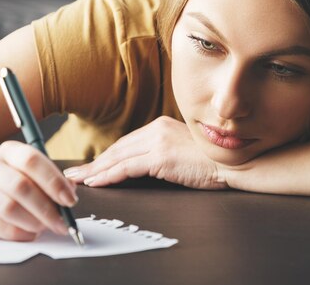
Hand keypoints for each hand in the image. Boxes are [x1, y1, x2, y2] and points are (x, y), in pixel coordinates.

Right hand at [0, 141, 77, 240]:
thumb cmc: (10, 182)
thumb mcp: (30, 173)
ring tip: (46, 227)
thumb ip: (51, 180)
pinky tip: (31, 233)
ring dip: (34, 221)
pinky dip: (21, 233)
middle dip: (47, 208)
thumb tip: (69, 191)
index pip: (31, 160)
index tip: (70, 200)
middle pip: (20, 186)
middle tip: (63, 222)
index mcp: (9, 151)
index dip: (53, 181)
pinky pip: (1, 227)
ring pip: (9, 208)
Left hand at [63, 116, 227, 189]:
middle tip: (75, 173)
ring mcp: (158, 142)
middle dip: (94, 162)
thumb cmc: (214, 159)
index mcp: (161, 125)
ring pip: (117, 158)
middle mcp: (157, 129)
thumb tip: (148, 164)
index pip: (127, 143)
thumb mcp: (184, 149)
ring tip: (77, 180)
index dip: (106, 156)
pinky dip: (108, 176)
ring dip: (95, 170)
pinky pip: (126, 168)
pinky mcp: (161, 156)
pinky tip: (96, 182)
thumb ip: (164, 151)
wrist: (234, 162)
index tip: (92, 165)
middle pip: (117, 148)